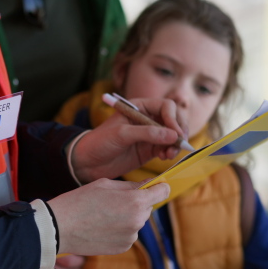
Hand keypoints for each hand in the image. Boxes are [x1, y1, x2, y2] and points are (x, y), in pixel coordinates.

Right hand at [47, 178, 169, 254]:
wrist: (60, 227)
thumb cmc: (80, 200)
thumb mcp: (105, 184)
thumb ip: (130, 186)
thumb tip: (148, 185)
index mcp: (135, 201)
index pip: (162, 192)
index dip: (158, 187)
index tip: (153, 186)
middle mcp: (138, 221)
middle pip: (147, 207)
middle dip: (137, 202)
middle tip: (114, 200)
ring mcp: (131, 236)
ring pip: (137, 221)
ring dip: (127, 216)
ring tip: (104, 214)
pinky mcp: (123, 247)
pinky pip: (128, 234)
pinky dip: (120, 229)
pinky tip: (102, 226)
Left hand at [70, 97, 186, 182]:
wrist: (88, 162)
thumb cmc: (100, 142)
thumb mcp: (121, 134)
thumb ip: (146, 133)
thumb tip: (173, 135)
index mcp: (139, 107)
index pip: (166, 106)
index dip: (173, 119)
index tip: (175, 134)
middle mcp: (148, 118)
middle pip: (174, 120)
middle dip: (179, 132)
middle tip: (178, 145)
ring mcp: (150, 135)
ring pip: (173, 135)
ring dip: (175, 144)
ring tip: (169, 155)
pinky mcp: (150, 149)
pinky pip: (167, 148)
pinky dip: (170, 152)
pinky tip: (165, 158)